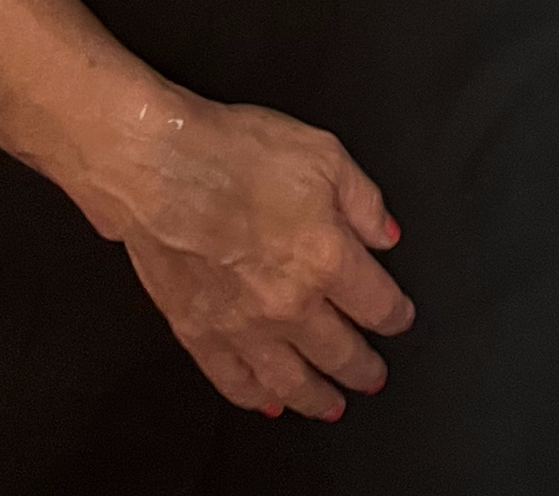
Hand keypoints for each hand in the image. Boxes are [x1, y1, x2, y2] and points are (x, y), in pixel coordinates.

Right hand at [109, 89, 414, 421]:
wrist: (158, 168)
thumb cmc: (234, 153)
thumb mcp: (323, 154)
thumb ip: (364, 200)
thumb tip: (386, 235)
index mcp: (327, 258)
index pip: (377, 304)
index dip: (396, 315)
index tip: (399, 318)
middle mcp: (290, 304)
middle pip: (340, 351)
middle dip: (363, 367)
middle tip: (373, 376)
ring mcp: (243, 327)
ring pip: (291, 380)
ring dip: (317, 397)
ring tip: (332, 404)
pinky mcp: (200, 334)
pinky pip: (235, 382)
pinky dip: (256, 397)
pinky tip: (268, 402)